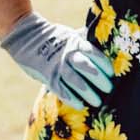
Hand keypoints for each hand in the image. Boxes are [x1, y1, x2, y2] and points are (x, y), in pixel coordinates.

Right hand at [0, 12, 115, 109]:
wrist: (26, 37)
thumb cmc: (54, 37)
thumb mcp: (71, 34)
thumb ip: (85, 40)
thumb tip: (105, 40)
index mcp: (75, 43)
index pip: (93, 53)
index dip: (104, 64)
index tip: (112, 73)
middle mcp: (67, 55)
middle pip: (86, 67)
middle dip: (99, 79)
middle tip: (109, 89)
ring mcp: (57, 66)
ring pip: (74, 81)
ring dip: (87, 92)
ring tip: (98, 102)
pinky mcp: (47, 76)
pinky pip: (60, 89)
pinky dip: (70, 98)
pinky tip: (80, 105)